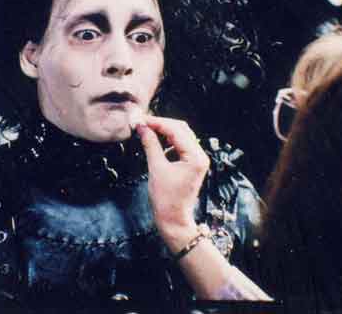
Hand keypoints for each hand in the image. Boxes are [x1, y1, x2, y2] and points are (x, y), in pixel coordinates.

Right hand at [136, 116, 209, 250]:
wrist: (173, 219)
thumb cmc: (165, 198)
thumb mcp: (156, 168)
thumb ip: (150, 145)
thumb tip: (142, 128)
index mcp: (195, 157)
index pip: (176, 130)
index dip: (158, 123)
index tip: (141, 120)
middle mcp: (200, 155)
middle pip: (181, 129)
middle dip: (162, 124)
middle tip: (143, 122)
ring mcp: (197, 159)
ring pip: (181, 135)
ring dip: (165, 131)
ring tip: (147, 129)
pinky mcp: (192, 163)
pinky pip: (181, 145)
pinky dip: (168, 140)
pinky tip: (156, 140)